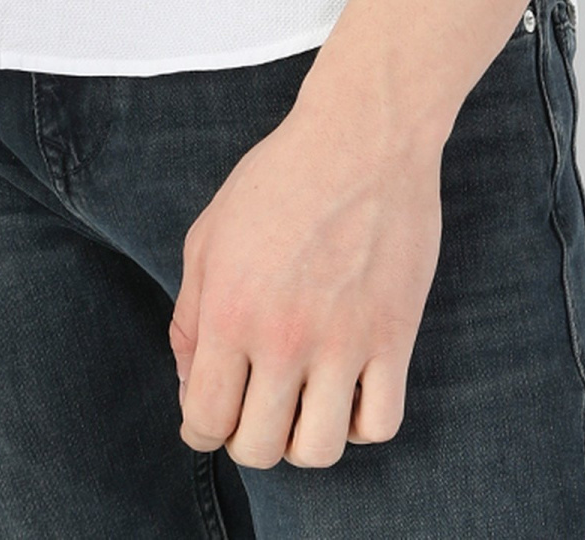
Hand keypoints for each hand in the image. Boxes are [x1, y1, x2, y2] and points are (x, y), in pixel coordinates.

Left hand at [170, 75, 442, 469]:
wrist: (363, 134)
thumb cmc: (281, 175)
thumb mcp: (210, 232)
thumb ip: (190, 314)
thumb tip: (190, 384)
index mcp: (230, 310)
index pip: (205, 420)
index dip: (201, 430)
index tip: (212, 417)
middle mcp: (283, 336)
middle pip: (259, 447)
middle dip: (248, 437)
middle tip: (257, 405)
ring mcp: (343, 341)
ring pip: (318, 451)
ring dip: (304, 439)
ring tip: (303, 403)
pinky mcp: (394, 335)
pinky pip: (378, 425)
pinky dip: (360, 423)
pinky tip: (349, 391)